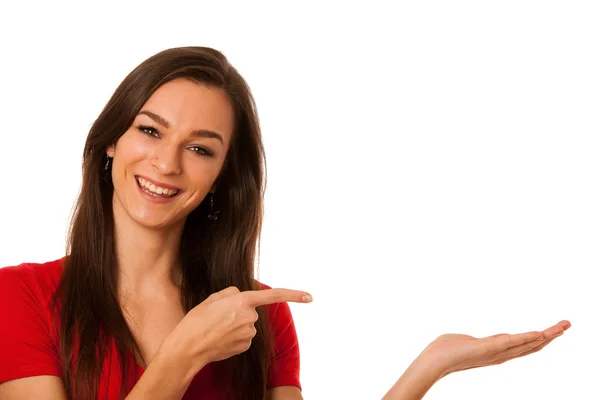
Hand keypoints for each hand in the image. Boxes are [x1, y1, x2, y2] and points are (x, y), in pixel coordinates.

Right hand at [169, 286, 311, 366]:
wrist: (188, 347)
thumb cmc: (197, 320)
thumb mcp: (213, 298)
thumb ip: (232, 293)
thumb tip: (242, 296)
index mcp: (242, 301)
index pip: (274, 295)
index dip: (294, 295)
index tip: (310, 297)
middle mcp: (249, 317)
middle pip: (251, 311)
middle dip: (238, 312)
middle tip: (218, 317)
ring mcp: (248, 334)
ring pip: (247, 325)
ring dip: (235, 325)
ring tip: (216, 328)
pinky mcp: (245, 346)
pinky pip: (244, 338)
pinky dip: (234, 337)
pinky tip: (220, 339)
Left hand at [421, 320, 570, 377]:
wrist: (435, 360)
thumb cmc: (446, 350)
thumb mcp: (467, 343)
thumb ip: (476, 342)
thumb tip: (474, 341)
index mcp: (497, 352)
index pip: (524, 346)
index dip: (540, 339)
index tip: (553, 330)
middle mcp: (501, 355)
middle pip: (532, 346)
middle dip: (551, 335)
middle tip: (567, 324)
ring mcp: (497, 353)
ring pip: (527, 344)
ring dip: (546, 335)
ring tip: (562, 326)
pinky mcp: (489, 349)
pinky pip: (512, 343)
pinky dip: (526, 338)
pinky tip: (539, 334)